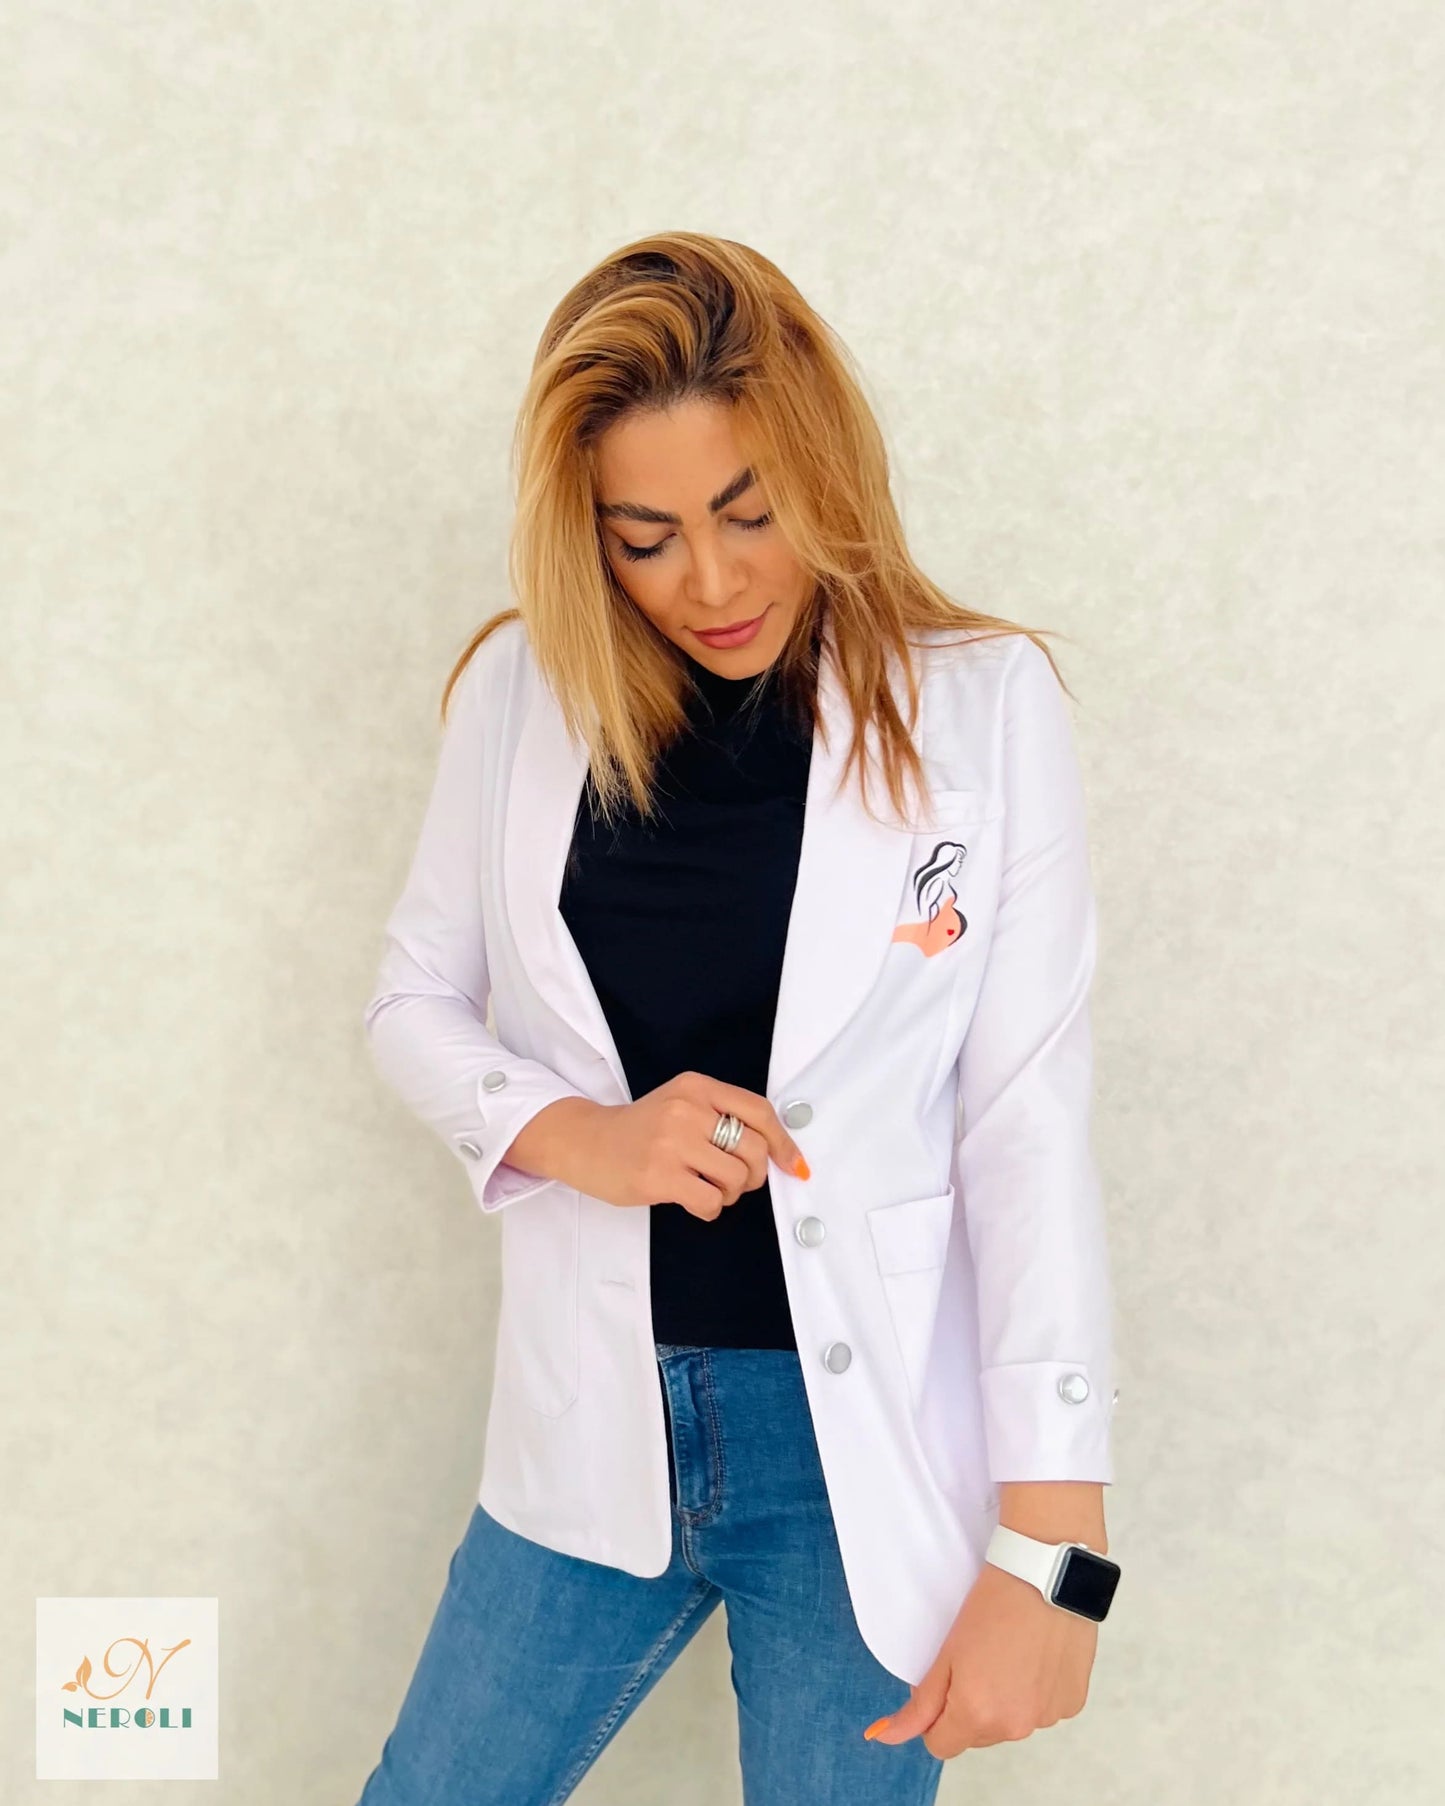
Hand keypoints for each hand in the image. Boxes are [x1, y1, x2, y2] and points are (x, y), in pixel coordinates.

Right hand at [506, 1071, 810, 1216]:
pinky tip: (692, 1201)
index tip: (794, 1165)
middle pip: (755, 1149)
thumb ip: (723, 1118)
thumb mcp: (682, 1105)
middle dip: (754, 1175)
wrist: (586, 1141)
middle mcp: (686, 1109)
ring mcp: (671, 1143)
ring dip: (728, 1194)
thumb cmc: (642, 1129)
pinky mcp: (657, 1176)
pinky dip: (709, 1210)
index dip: (784, 1143)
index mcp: (697, 1087)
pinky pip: (710, 1202)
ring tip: (706, 1188)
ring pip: (736, 1179)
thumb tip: (779, 1154)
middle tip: (735, 1181)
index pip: (759, 1111)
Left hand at [863, 1558, 1100, 1759]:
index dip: (935, 1716)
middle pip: (978, 1735)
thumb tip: (885, 1736)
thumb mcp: (947, 1652)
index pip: (941, 1745)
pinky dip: (1036, 1692)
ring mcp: (1047, 1717)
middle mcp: (1015, 1727)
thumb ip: (920, 1704)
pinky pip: (1043, 1710)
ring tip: (1009, 1653)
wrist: (1046, 1573)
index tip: (945, 1683)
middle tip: (978, 1659)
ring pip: (1012, 1722)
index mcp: (978, 1716)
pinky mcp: (1071, 1703)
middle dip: (972, 1707)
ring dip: (1006, 1700)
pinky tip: (1035, 1656)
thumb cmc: (993, 1604)